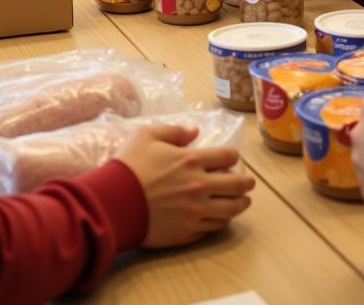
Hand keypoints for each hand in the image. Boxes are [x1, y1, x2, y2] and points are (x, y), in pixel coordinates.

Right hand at [115, 124, 253, 247]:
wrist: (114, 202)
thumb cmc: (129, 165)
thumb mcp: (146, 135)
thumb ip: (173, 131)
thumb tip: (194, 132)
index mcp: (190, 160)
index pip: (227, 157)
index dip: (232, 156)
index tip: (231, 158)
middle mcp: (199, 186)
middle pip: (237, 185)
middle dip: (246, 183)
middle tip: (249, 183)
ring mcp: (195, 212)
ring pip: (230, 210)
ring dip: (241, 204)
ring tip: (244, 201)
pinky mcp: (187, 232)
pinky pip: (214, 228)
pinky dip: (223, 222)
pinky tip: (222, 218)